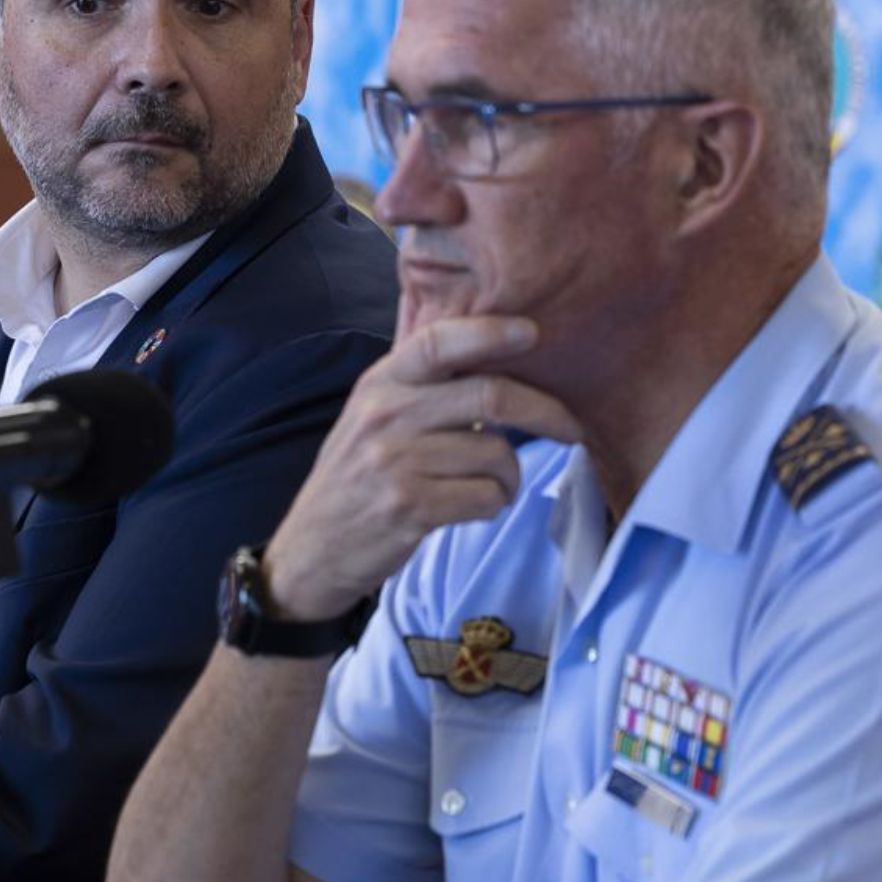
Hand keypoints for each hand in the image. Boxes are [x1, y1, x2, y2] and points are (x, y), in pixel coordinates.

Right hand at [262, 315, 582, 621]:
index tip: (532, 332)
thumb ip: (421, 387)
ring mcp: (396, 462)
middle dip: (547, 412)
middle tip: (571, 428)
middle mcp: (386, 415)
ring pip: (497, 455)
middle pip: (491, 396)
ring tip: (490, 485)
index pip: (438, 341)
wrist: (311, 549)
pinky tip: (471, 506)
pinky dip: (493, 504)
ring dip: (510, 477)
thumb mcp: (372, 417)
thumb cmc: (356, 478)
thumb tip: (496, 358)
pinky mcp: (409, 507)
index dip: (490, 332)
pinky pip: (486, 497)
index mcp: (380, 383)